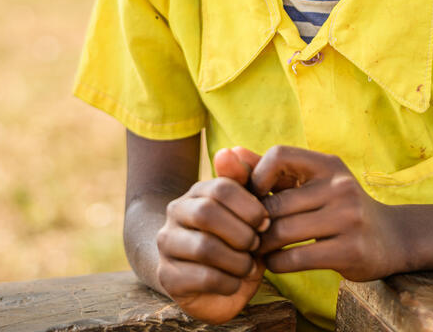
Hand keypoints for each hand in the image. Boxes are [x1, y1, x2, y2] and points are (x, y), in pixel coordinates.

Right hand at [155, 147, 268, 322]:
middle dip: (241, 232)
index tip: (265, 222)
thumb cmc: (237, 240)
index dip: (249, 205)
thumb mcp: (248, 211)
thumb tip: (229, 151)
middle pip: (207, 213)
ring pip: (204, 247)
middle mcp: (175, 213)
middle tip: (256, 244)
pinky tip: (235, 282)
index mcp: (196, 192)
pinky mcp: (168, 277)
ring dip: (237, 260)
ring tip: (248, 266)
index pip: (220, 187)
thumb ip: (246, 180)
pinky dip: (228, 282)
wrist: (210, 281)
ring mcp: (167, 245)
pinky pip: (202, 277)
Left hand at [251, 146, 402, 281]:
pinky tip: (275, 262)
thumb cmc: (339, 208)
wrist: (391, 238)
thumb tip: (229, 153)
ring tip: (257, 248)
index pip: (279, 156)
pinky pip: (296, 258)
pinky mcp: (350, 251)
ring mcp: (348, 218)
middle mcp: (341, 187)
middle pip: (275, 203)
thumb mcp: (312, 183)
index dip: (256, 176)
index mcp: (328, 165)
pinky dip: (277, 263)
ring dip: (262, 245)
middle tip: (245, 233)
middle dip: (254, 221)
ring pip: (282, 232)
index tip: (254, 197)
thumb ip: (271, 172)